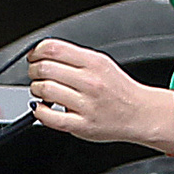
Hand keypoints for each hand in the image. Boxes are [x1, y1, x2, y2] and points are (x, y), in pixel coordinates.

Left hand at [26, 38, 170, 148]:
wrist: (139, 113)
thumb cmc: (118, 90)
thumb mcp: (101, 63)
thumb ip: (75, 58)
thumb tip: (44, 55)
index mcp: (93, 63)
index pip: (53, 48)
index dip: (36, 52)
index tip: (33, 58)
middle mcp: (90, 82)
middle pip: (45, 68)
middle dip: (33, 71)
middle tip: (36, 76)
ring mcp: (86, 105)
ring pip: (45, 90)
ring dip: (36, 90)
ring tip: (42, 92)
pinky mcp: (82, 125)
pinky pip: (50, 118)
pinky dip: (39, 111)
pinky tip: (42, 108)